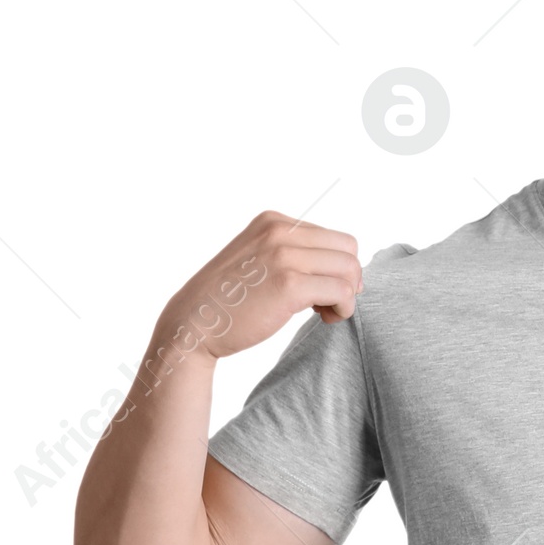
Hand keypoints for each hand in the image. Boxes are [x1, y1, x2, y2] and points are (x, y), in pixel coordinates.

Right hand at [158, 210, 362, 362]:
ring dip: (348, 295)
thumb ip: (293, 252)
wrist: (193, 324)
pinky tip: (326, 318)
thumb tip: (347, 267)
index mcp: (273, 221)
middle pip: (348, 249)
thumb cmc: (229, 299)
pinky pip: (342, 292)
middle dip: (348, 278)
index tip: (322, 289)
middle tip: (329, 302)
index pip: (333, 237)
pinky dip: (344, 308)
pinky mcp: (290, 285)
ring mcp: (284, 255)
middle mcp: (279, 231)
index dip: (337, 266)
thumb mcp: (258, 257)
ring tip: (326, 312)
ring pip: (350, 269)